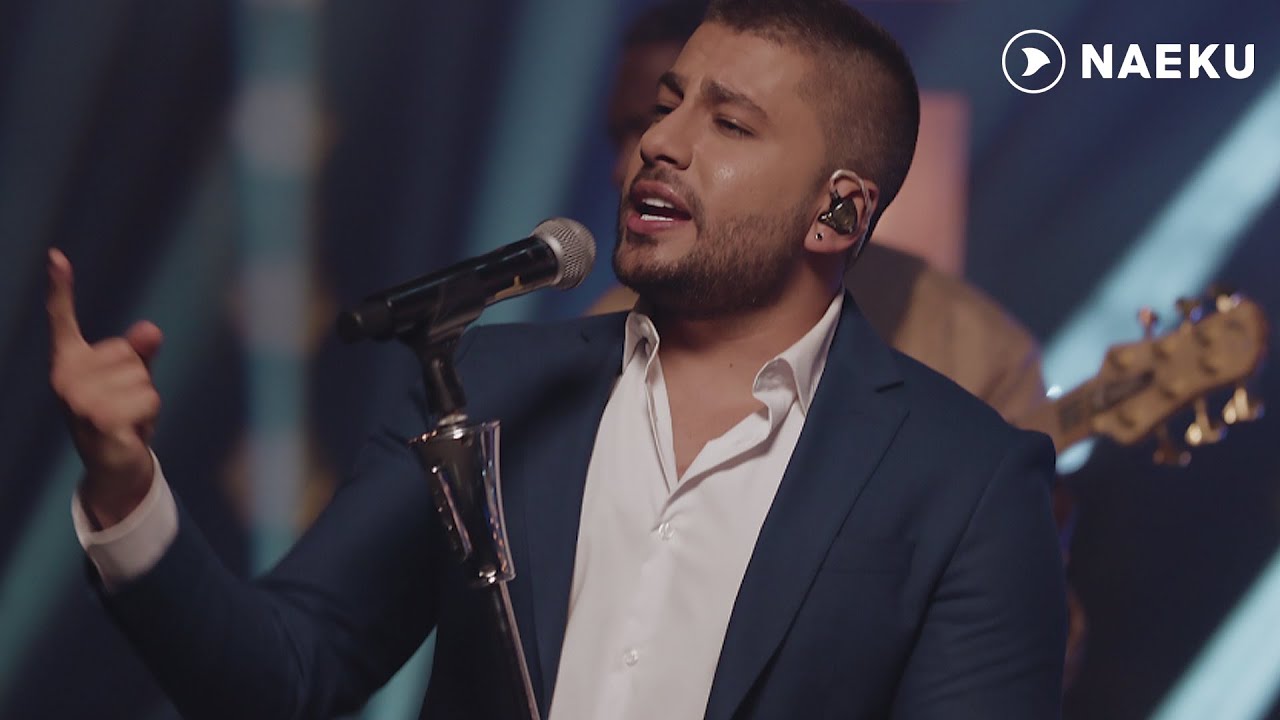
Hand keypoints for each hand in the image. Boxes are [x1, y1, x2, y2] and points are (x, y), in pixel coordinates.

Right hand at [47, 249, 163, 528]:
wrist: (113, 468)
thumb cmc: (121, 416)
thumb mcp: (132, 379)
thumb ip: (140, 352)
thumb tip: (149, 330)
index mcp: (69, 362)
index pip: (63, 320)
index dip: (61, 288)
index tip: (57, 255)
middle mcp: (65, 378)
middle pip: (131, 355)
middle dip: (140, 380)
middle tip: (123, 406)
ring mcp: (78, 400)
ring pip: (143, 379)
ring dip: (146, 401)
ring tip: (126, 420)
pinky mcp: (98, 420)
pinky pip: (148, 400)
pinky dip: (149, 417)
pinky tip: (129, 432)